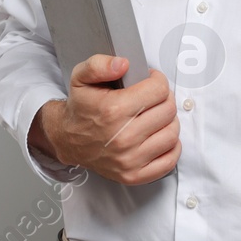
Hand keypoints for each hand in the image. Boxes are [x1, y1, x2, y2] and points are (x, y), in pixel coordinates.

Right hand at [29, 55, 179, 185]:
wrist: (68, 139)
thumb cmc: (80, 108)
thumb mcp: (81, 77)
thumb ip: (99, 64)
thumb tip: (123, 64)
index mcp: (113, 111)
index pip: (158, 90)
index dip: (157, 80)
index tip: (150, 81)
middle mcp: (123, 138)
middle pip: (168, 111)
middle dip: (164, 99)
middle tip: (153, 97)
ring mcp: (130, 160)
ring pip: (172, 134)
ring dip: (168, 122)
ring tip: (155, 116)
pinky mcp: (134, 176)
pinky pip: (169, 161)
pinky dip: (170, 147)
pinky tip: (158, 136)